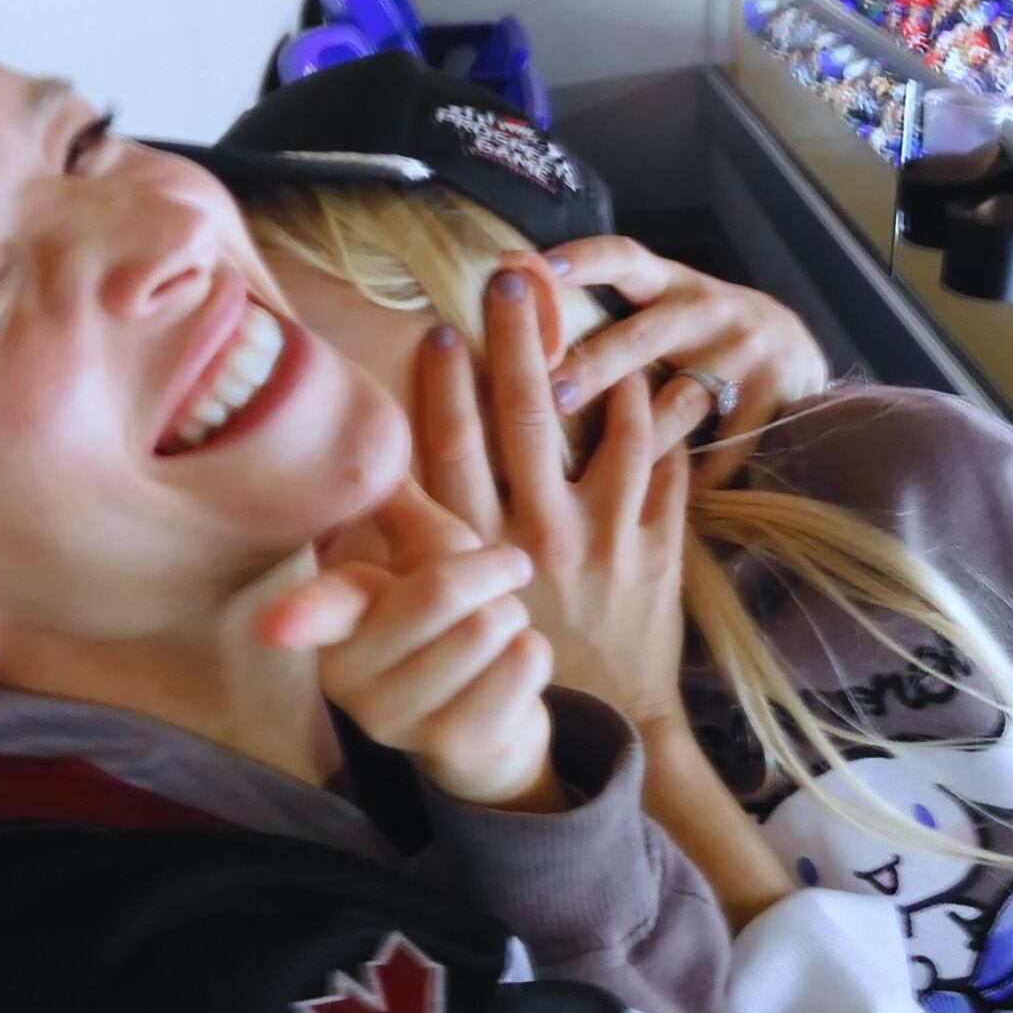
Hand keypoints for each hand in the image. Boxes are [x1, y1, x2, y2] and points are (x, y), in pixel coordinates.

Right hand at [258, 481, 558, 810]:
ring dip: (512, 617)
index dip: (298, 616)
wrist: (487, 725)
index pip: (318, 610)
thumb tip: (369, 429)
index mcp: (336, 621)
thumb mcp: (424, 555)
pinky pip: (525, 664)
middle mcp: (349, 678)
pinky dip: (533, 653)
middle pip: (440, 592)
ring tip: (493, 635)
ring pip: (490, 626)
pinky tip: (508, 673)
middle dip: (488, 574)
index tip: (275, 627)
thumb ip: (401, 506)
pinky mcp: (454, 748)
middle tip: (491, 586)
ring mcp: (398, 722)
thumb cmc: (452, 621)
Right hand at [412, 270, 691, 733]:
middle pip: (527, 422)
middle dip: (518, 345)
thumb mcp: (432, 623)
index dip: (444, 389)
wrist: (598, 730)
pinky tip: (661, 381)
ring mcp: (603, 543)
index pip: (453, 452)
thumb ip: (398, 558)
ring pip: (606, 436)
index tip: (441, 332)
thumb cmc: (499, 668)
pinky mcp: (656, 555)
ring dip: (603, 368)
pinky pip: (664, 475)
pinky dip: (664, 425)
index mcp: (477, 552)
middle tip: (512, 283)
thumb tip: (348, 507)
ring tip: (598, 313)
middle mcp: (539, 539)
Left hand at [536, 237, 828, 487]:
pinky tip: (661, 504)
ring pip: (683, 398)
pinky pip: (725, 446)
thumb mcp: (669, 316)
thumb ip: (615, 324)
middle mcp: (707, 309)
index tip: (536, 266)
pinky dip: (697, 476)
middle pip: (643, 336)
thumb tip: (521, 343)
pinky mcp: (776, 393)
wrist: (802, 357)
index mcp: (672, 284)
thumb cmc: (705, 340)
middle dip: (596, 365)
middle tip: (553, 394)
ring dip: (641, 433)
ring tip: (600, 468)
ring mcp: (745, 350)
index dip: (582, 258)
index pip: (625, 258)